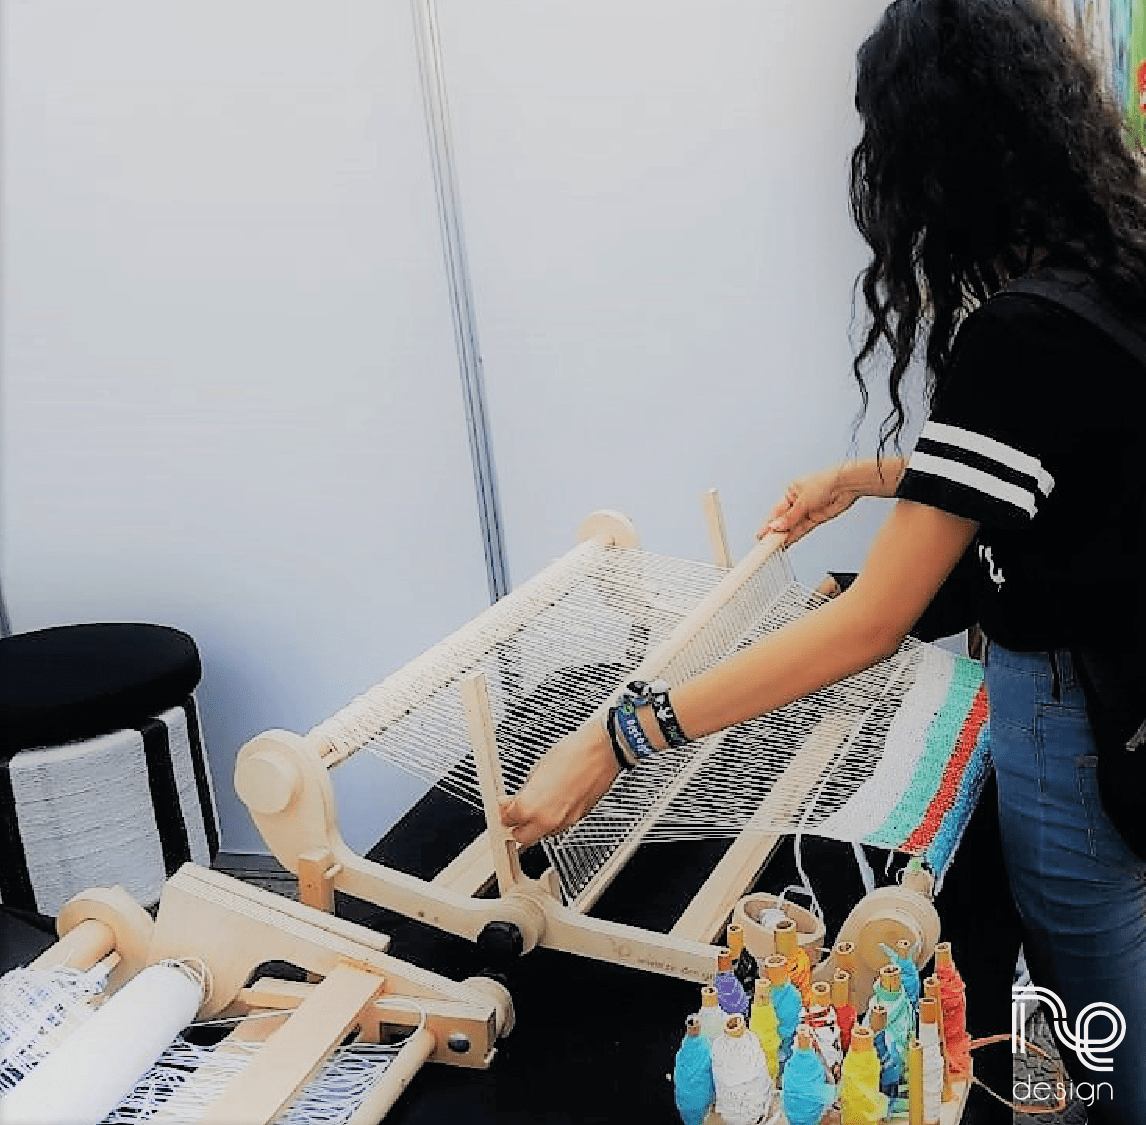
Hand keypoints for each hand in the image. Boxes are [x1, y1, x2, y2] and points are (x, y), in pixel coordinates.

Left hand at [500, 719, 620, 847]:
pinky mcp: (579, 818)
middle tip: (514, 812)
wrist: (602, 752)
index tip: (504, 804)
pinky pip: (558, 826)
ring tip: (535, 805)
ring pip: (542, 834)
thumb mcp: (537, 769)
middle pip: (522, 837)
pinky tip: (553, 803)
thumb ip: (524, 791)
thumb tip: (516, 799)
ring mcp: (565, 822)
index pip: (507, 820)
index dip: (503, 811)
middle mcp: (547, 820)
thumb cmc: (573, 753)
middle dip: (516, 826)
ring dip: (535, 825)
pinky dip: (552, 820)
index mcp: (531, 806)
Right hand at [759, 466, 860, 544]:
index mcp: (791, 492)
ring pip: (793, 526)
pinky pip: (802, 529)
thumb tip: (777, 526)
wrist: (845, 485)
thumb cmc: (825, 482)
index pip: (776, 512)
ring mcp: (807, 511)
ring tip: (775, 546)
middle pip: (784, 520)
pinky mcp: (816, 518)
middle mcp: (798, 502)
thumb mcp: (803, 501)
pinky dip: (794, 536)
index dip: (769, 524)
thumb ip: (790, 517)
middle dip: (775, 532)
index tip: (761, 534)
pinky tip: (787, 542)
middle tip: (766, 543)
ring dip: (784, 536)